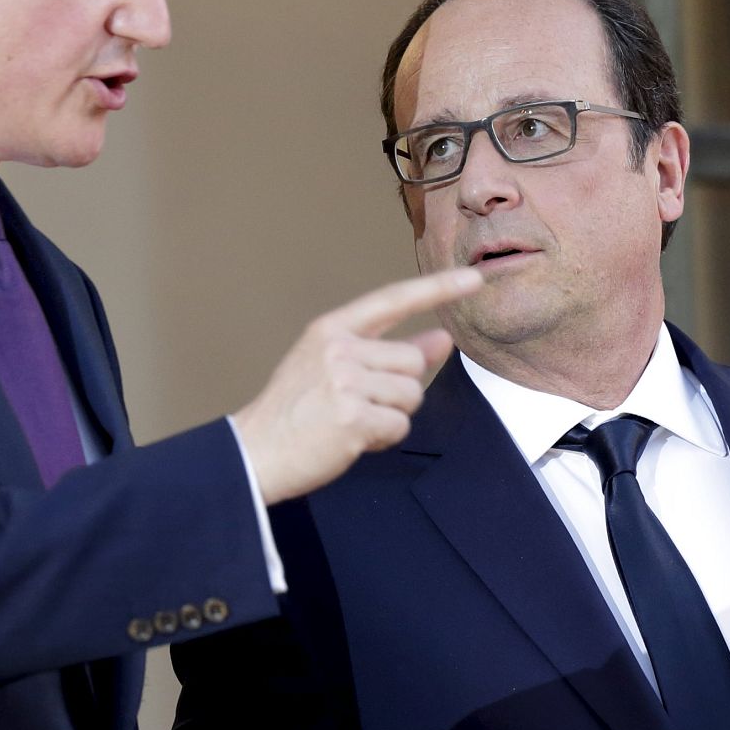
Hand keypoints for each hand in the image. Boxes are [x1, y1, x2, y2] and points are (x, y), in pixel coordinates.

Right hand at [232, 267, 483, 504]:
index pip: (393, 299)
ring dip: (392, 415)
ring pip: (411, 395)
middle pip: (413, 360)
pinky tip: (351, 439)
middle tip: (359, 405)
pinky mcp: (352, 416)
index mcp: (331, 330)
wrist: (255, 452)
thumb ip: (390, 351)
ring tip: (352, 422)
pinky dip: (383, 438)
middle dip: (400, 389)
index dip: (437, 288)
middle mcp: (339, 348)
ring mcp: (344, 381)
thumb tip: (443, 337)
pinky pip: (399, 426)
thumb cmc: (298, 411)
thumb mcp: (335, 368)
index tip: (474, 278)